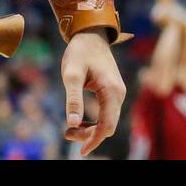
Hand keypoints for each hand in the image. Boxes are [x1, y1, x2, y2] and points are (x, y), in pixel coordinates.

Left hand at [61, 27, 125, 155]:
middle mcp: (119, 94)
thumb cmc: (79, 52)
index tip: (81, 151)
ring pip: (107, 121)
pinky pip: (106, 113)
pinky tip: (79, 120)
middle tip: (66, 132)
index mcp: (111, 91)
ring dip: (90, 128)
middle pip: (108, 125)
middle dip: (89, 134)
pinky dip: (94, 120)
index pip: (107, 125)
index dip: (94, 139)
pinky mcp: (113, 91)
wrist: (90, 35)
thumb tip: (73, 123)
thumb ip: (73, 99)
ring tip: (69, 129)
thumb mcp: (71, 74)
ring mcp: (117, 93)